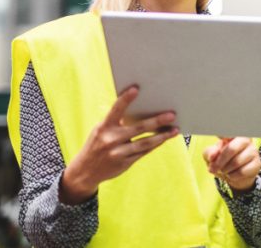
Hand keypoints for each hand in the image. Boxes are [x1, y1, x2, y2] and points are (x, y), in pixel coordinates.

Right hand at [60, 86, 178, 204]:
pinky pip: (144, 152)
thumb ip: (116, 122)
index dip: (125, 99)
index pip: (115, 110)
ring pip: (145, 143)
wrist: (85, 171)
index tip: (136, 89)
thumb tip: (141, 111)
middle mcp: (110, 140)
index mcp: (104, 127)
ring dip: (162, 136)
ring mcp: (118, 153)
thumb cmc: (97, 144)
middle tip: (172, 115)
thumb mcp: (101, 131)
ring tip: (175, 130)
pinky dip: (155, 145)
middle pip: (138, 128)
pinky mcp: (125, 163)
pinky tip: (164, 138)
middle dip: (156, 121)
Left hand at [203, 137, 260, 193]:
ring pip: (236, 162)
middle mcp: (245, 140)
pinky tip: (232, 174)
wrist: (233, 175)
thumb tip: (213, 155)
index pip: (230, 132)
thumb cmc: (222, 161)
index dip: (224, 133)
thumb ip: (210, 153)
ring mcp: (253, 151)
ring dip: (226, 170)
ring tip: (224, 170)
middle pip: (231, 149)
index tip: (219, 135)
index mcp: (233, 135)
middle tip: (212, 169)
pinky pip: (242, 171)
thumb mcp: (211, 156)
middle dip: (220, 162)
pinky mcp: (257, 164)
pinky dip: (233, 176)